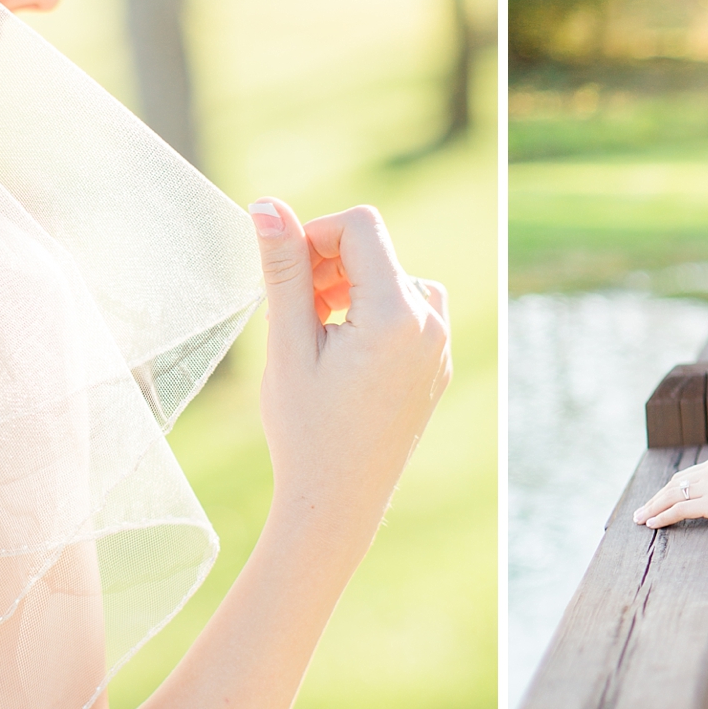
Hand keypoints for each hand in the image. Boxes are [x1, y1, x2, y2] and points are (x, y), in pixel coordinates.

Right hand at [248, 199, 450, 557]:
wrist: (339, 504)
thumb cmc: (306, 429)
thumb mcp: (287, 343)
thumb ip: (283, 269)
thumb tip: (266, 204)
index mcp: (398, 313)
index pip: (360, 225)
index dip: (314, 236)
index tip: (286, 275)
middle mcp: (432, 322)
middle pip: (376, 250)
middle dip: (330, 266)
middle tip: (293, 315)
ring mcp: (441, 344)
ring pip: (392, 277)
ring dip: (350, 289)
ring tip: (315, 336)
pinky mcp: (438, 362)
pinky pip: (408, 310)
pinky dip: (372, 314)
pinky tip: (342, 356)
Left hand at [633, 454, 707, 541]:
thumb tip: (690, 505)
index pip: (682, 478)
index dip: (663, 492)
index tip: (651, 504)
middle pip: (674, 485)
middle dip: (654, 500)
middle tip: (639, 513)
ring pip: (673, 496)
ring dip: (653, 508)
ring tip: (640, 520)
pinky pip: (681, 509)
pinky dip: (663, 517)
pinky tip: (653, 524)